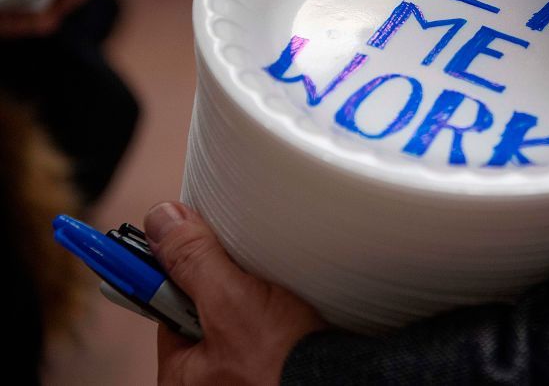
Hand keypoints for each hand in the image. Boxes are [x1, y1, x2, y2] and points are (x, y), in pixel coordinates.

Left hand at [145, 202, 327, 385]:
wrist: (342, 380)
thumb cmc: (284, 365)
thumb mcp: (231, 302)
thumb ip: (193, 262)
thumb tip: (162, 221)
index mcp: (181, 374)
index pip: (166, 306)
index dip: (180, 268)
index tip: (186, 235)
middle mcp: (208, 378)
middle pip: (204, 307)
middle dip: (226, 280)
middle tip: (247, 268)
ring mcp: (242, 373)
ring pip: (240, 312)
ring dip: (257, 290)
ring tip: (276, 283)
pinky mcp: (278, 364)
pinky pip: (269, 323)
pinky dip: (280, 305)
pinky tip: (293, 299)